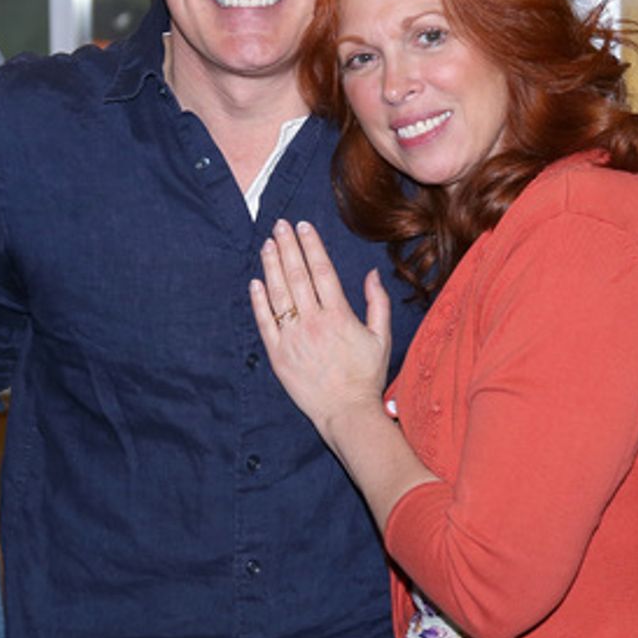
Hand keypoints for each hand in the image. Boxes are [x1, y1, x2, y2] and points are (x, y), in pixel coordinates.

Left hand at [250, 219, 391, 439]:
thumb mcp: (382, 337)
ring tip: (268, 244)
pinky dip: (259, 301)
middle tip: (280, 225)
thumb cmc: (366, 375)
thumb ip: (377, 302)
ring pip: (278, 294)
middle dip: (288, 247)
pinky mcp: (278, 355)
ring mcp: (292, 338)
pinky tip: (256, 282)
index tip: (303, 226)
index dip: (311, 246)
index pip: (321, 271)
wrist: (346, 411)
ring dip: (271, 266)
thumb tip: (372, 273)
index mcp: (339, 315)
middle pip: (297, 276)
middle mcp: (313, 323)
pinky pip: (265, 322)